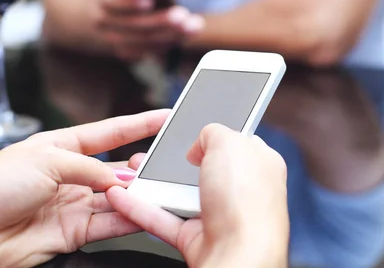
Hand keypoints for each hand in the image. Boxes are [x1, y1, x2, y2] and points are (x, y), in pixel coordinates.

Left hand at [0, 110, 169, 267]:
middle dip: (142, 166)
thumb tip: (121, 180)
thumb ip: (90, 168)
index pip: (111, 132)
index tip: (165, 117)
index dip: (139, 124)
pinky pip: (109, 224)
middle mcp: (72, 175)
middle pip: (118, 168)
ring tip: (157, 191)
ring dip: (138, 195)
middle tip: (160, 165)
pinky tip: (143, 214)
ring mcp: (74, 204)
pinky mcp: (73, 232)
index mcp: (63, 148)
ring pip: (118, 199)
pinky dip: (128, 220)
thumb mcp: (46, 160)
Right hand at [94, 0, 204, 60]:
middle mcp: (106, 24)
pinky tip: (187, 34)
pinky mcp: (127, 53)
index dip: (130, 2)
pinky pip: (150, 51)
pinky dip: (170, 43)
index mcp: (106, 1)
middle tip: (183, 15)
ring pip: (145, 41)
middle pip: (135, 25)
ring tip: (194, 25)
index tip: (149, 1)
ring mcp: (115, 41)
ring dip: (172, 34)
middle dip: (162, 21)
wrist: (107, 15)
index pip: (113, 2)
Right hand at [107, 124, 289, 267]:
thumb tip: (200, 142)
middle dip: (175, 160)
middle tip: (155, 151)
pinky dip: (140, 209)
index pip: (237, 142)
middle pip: (204, 168)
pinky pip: (164, 219)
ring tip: (130, 172)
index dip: (216, 135)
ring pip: (179, 194)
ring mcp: (221, 215)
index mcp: (260, 164)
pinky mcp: (198, 237)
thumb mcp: (229, 142)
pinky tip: (123, 196)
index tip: (194, 128)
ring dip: (152, 184)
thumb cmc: (247, 201)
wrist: (240, 255)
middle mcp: (242, 190)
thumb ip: (213, 132)